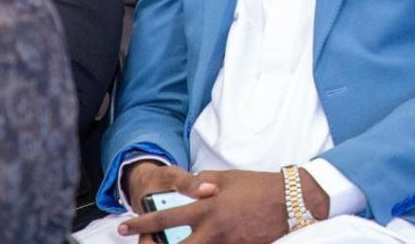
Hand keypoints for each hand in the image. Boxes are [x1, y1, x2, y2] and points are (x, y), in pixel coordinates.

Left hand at [120, 169, 329, 243]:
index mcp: (207, 207)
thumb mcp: (228, 178)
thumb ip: (205, 183)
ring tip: (170, 243)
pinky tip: (206, 243)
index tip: (125, 226)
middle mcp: (213, 229)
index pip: (167, 217)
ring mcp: (226, 243)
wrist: (290, 201)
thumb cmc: (258, 186)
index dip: (143, 224)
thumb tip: (192, 184)